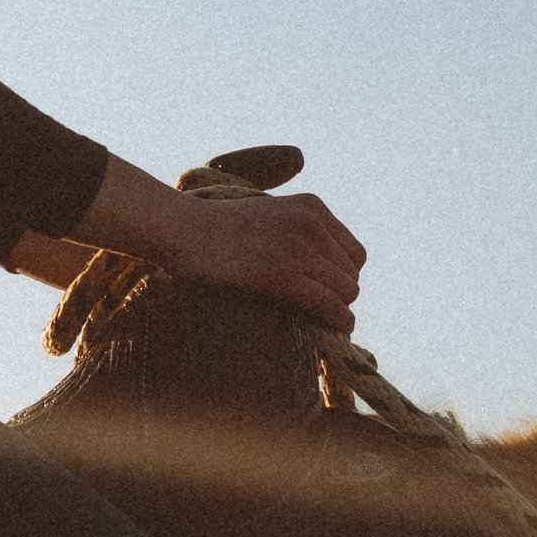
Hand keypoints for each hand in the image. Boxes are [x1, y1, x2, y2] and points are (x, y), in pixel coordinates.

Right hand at [74, 154, 366, 331]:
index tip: (321, 293)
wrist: (181, 229)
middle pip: (352, 274)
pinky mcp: (281, 273)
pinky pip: (329, 304)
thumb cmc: (215, 229)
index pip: (355, 253)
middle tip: (315, 312)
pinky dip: (338, 322)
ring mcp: (297, 246)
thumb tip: (320, 272)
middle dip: (338, 296)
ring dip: (338, 312)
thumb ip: (297, 232)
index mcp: (311, 206)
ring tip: (320, 323)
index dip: (342, 277)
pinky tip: (332, 330)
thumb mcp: (267, 215)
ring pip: (346, 291)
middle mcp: (311, 222)